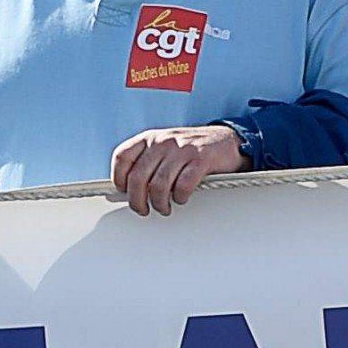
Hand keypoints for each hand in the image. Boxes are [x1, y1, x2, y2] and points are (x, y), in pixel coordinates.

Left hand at [110, 124, 245, 217]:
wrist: (228, 140)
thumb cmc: (192, 149)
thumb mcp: (165, 148)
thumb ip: (147, 162)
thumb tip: (129, 189)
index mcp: (150, 138)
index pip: (122, 157)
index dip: (119, 178)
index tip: (123, 191)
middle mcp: (163, 141)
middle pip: (138, 177)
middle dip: (137, 200)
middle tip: (143, 209)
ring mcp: (182, 149)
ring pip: (158, 185)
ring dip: (159, 203)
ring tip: (164, 208)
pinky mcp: (200, 159)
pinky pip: (182, 185)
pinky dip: (179, 197)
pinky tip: (181, 198)